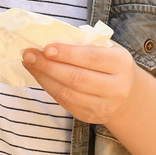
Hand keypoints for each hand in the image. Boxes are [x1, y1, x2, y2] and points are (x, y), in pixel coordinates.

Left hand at [21, 40, 137, 124]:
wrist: (127, 95)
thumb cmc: (110, 63)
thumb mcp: (106, 48)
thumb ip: (83, 43)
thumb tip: (49, 38)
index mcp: (121, 63)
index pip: (91, 58)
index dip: (67, 53)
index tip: (45, 47)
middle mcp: (116, 87)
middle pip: (76, 78)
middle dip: (48, 65)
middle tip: (28, 54)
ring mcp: (104, 105)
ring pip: (67, 92)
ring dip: (43, 77)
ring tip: (29, 63)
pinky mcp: (90, 116)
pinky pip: (64, 102)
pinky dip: (48, 87)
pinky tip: (39, 75)